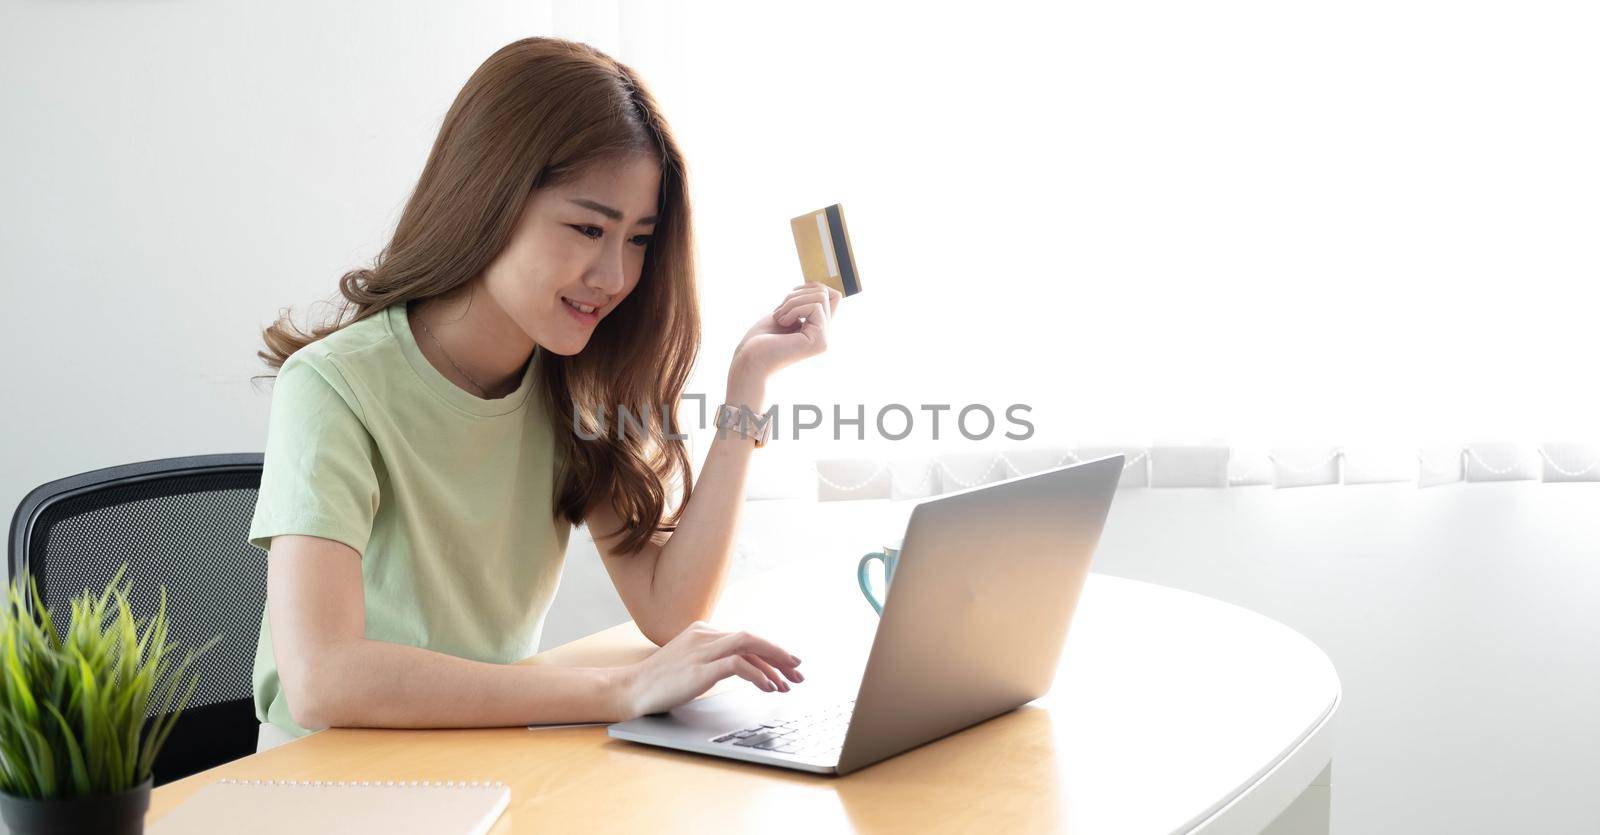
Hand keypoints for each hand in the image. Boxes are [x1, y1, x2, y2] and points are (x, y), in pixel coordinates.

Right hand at [618, 621, 804, 717]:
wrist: (630, 690)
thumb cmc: (659, 682)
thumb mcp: (691, 664)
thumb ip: (714, 660)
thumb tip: (746, 669)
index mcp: (704, 631)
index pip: (746, 639)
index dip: (771, 653)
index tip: (788, 669)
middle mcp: (705, 635)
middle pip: (752, 638)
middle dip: (779, 656)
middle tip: (799, 674)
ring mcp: (702, 650)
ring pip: (749, 645)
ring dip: (774, 663)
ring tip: (789, 681)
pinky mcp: (699, 668)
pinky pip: (737, 664)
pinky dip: (757, 674)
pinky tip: (768, 688)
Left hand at [730, 282, 842, 384]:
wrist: (749, 359)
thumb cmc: (760, 339)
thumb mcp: (784, 313)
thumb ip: (804, 303)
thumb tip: (822, 289)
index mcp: (816, 328)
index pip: (833, 296)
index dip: (814, 286)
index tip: (792, 293)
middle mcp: (824, 335)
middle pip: (825, 293)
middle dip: (797, 294)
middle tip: (780, 312)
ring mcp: (823, 339)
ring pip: (821, 297)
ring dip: (792, 301)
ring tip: (779, 319)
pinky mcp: (820, 341)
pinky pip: (815, 307)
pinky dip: (793, 310)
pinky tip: (782, 324)